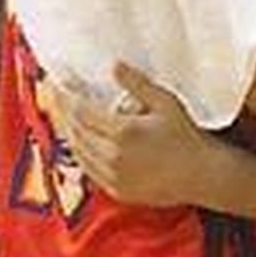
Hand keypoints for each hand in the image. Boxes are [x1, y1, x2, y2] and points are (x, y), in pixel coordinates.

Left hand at [52, 63, 224, 205]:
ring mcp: (113, 176)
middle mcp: (113, 156)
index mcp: (123, 132)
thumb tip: (114, 66)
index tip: (56, 85)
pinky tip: (78, 142)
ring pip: (78, 152)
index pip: (81, 111)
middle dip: (61, 112)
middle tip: (53, 96)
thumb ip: (137, 84)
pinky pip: (88, 170)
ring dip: (67, 132)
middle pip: (74, 131)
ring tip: (62, 116)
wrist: (202, 176)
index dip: (65, 97)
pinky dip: (79, 153)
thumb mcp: (166, 103)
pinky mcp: (116, 190)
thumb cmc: (187, 137)